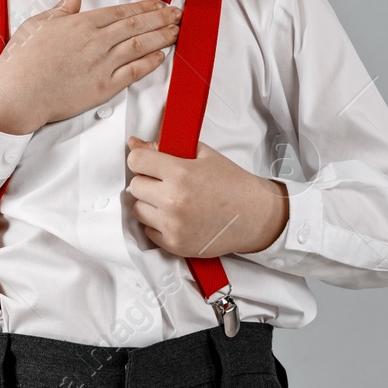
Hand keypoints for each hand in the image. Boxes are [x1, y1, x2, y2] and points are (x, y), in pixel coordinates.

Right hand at [0, 0, 182, 135]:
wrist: (17, 93)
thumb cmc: (23, 61)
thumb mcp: (39, 24)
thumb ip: (62, 8)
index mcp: (82, 23)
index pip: (122, 12)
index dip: (145, 8)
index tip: (160, 5)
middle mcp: (97, 41)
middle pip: (137, 26)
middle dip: (162, 19)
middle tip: (179, 15)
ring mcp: (102, 64)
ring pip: (140, 46)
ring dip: (162, 37)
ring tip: (177, 31)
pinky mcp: (103, 87)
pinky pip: (133, 72)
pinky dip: (149, 62)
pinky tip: (161, 55)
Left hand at [125, 136, 288, 257]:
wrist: (254, 216)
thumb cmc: (231, 184)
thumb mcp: (202, 155)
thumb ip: (165, 147)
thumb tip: (134, 143)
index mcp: (180, 174)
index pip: (136, 161)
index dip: (141, 159)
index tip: (148, 163)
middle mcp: (173, 200)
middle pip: (135, 186)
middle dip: (147, 181)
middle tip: (166, 183)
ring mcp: (173, 225)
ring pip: (138, 210)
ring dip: (149, 204)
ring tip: (171, 201)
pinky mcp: (174, 245)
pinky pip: (148, 232)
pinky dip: (157, 225)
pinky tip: (176, 217)